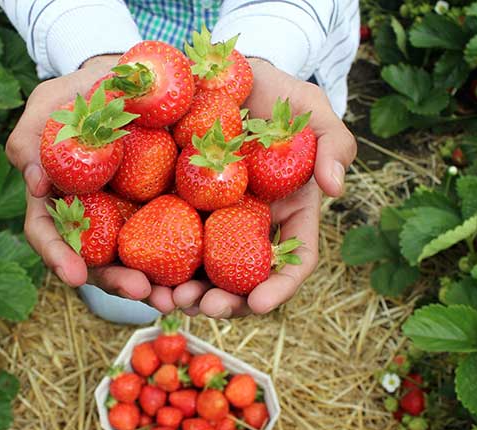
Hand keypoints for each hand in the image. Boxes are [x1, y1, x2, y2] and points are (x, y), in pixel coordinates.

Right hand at [7, 55, 179, 312]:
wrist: (138, 80)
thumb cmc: (85, 93)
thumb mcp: (51, 103)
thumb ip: (32, 137)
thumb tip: (34, 182)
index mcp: (60, 198)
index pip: (50, 234)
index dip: (58, 257)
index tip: (74, 276)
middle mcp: (95, 218)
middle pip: (99, 262)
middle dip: (117, 282)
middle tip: (140, 291)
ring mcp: (132, 219)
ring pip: (138, 261)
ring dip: (155, 285)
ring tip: (174, 298)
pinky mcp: (169, 213)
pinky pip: (177, 242)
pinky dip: (186, 263)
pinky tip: (203, 275)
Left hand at [172, 58, 356, 317]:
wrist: (223, 76)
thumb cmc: (274, 98)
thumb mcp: (311, 111)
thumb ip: (334, 143)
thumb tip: (335, 189)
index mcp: (287, 215)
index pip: (292, 262)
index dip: (279, 287)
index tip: (260, 304)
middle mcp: (249, 228)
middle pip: (243, 280)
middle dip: (226, 302)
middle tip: (203, 306)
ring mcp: (211, 222)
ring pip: (203, 272)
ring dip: (188, 294)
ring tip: (170, 299)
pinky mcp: (174, 210)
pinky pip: (165, 244)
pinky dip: (156, 266)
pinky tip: (142, 276)